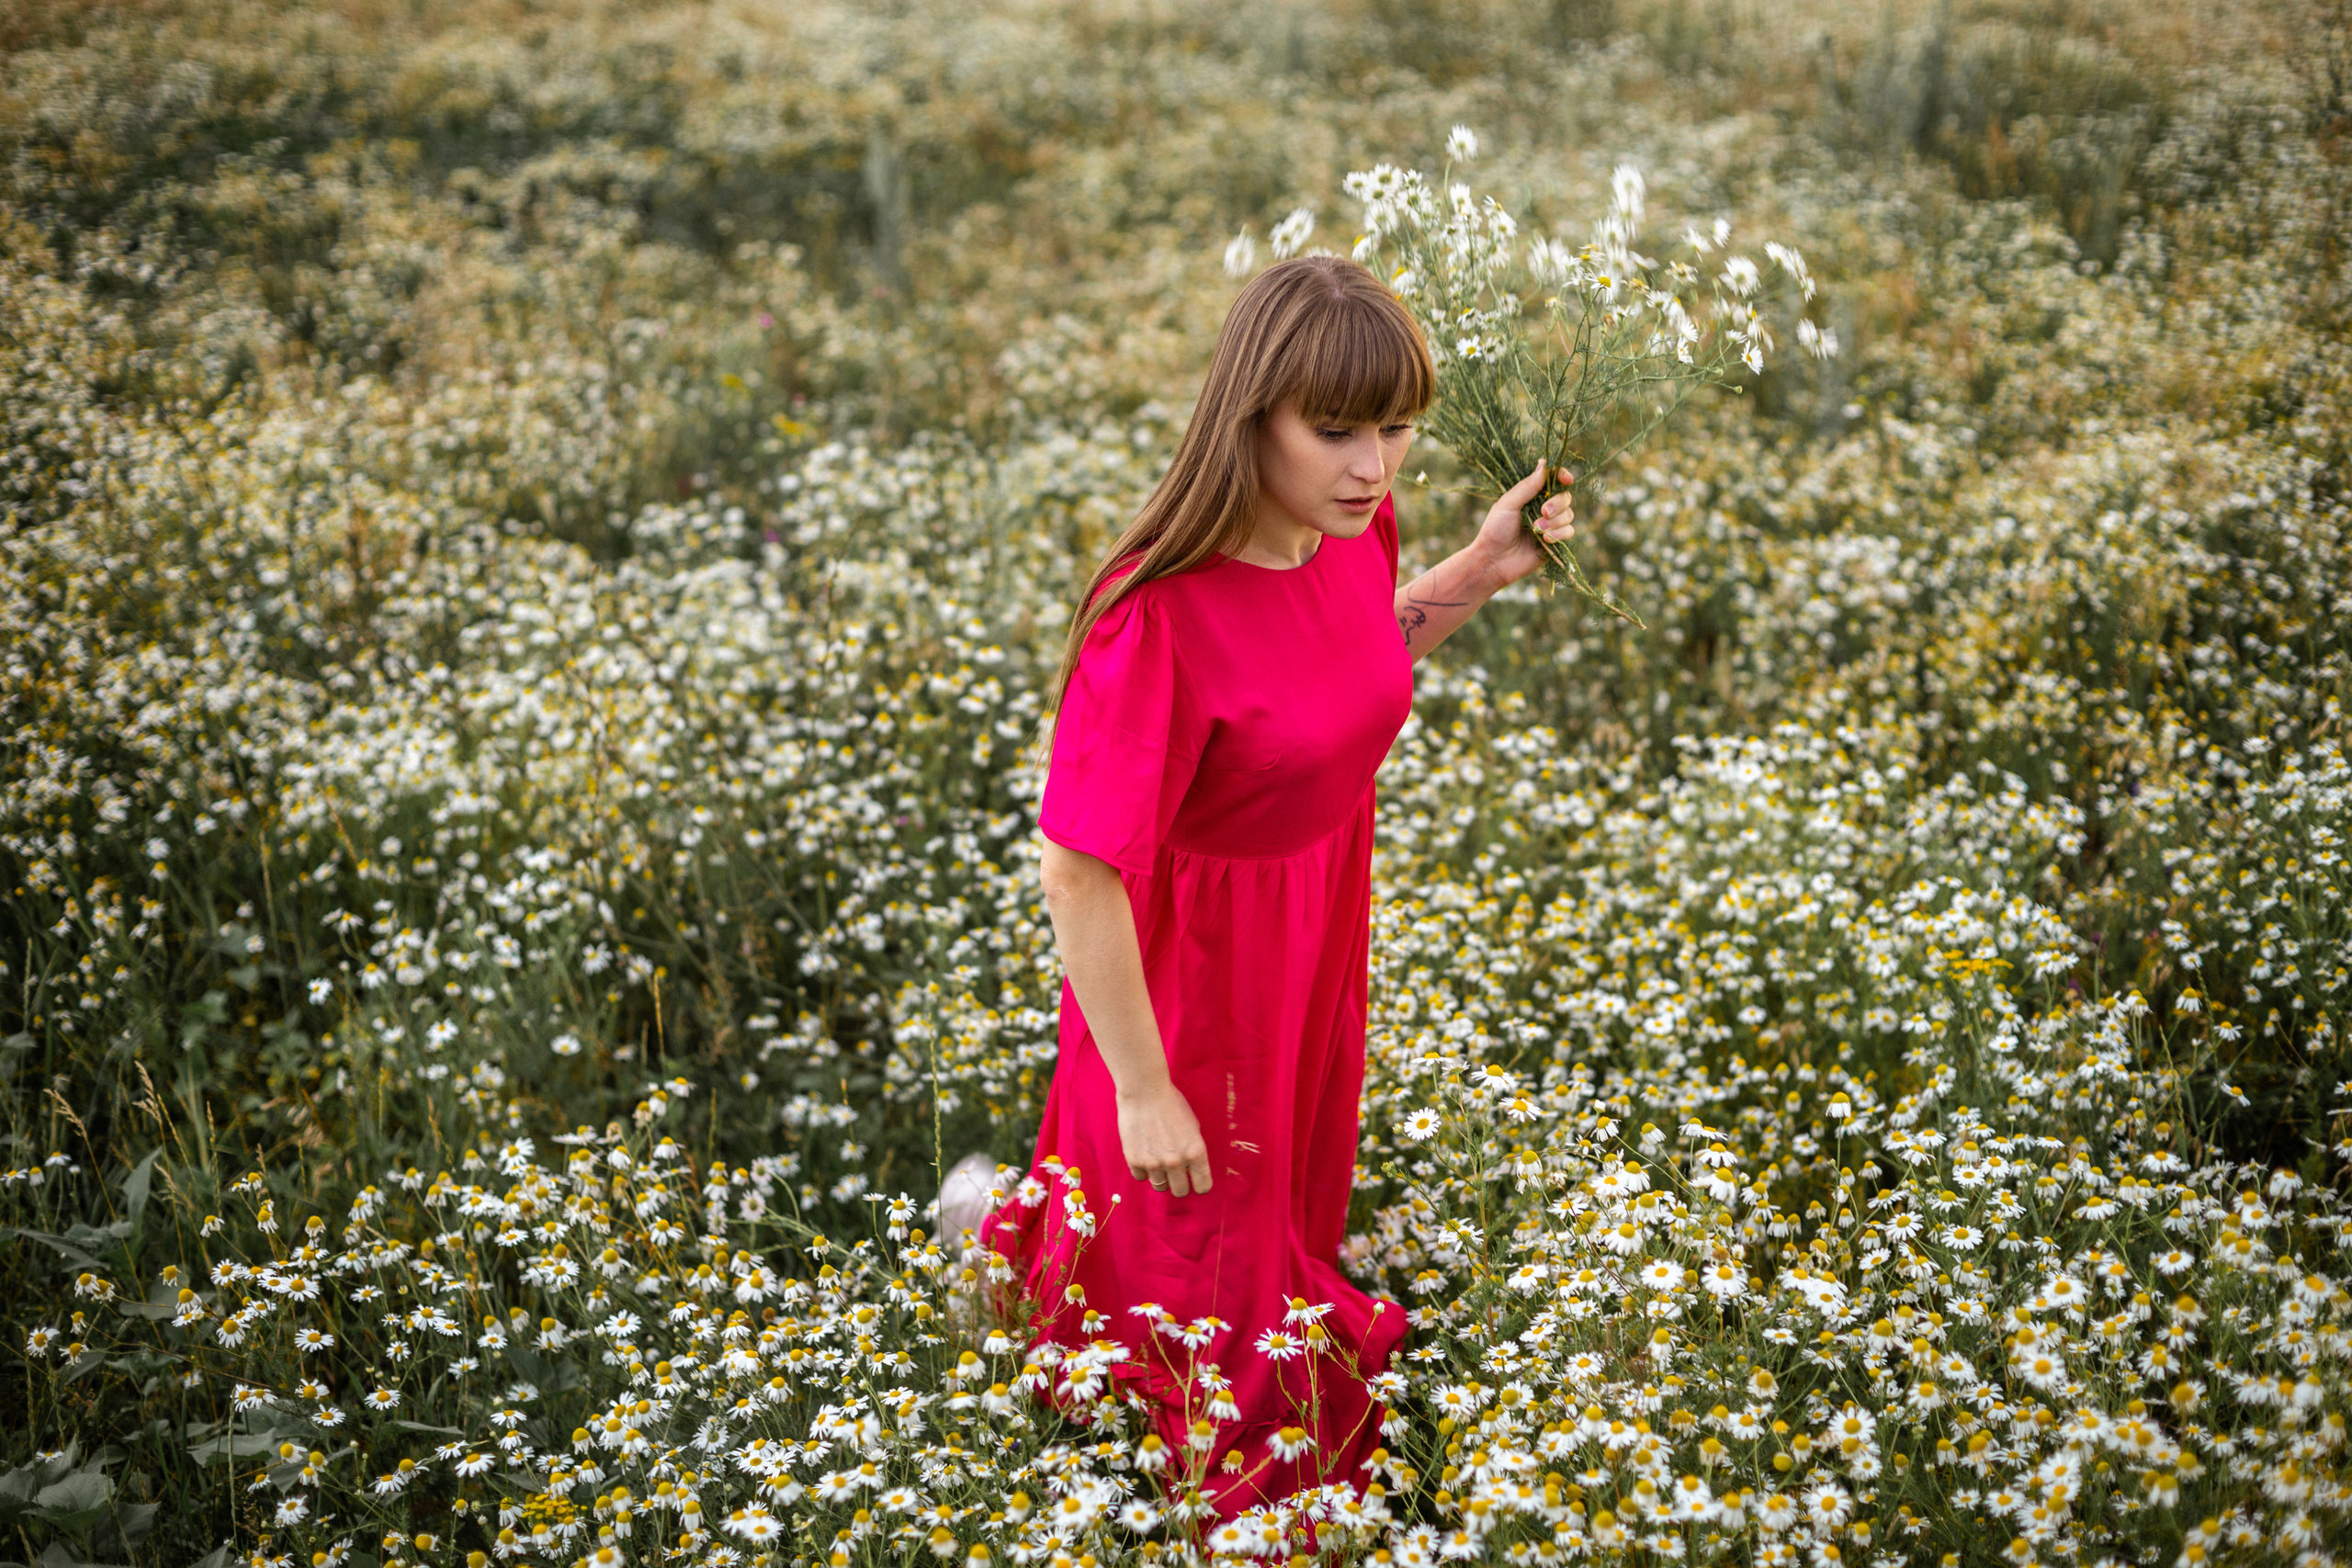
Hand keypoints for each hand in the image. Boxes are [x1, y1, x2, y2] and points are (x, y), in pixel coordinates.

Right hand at [1116, 1078, 1212, 1196]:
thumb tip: (1191, 1170)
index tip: (1194, 1181)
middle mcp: (1176, 1161)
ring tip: (1157, 1158)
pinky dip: (1143, 1169)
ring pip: (1160, 1187)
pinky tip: (1144, 1153)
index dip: (1199, 1185)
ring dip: (1160, 1176)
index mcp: (1196, 1152)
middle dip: (1179, 1183)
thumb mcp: (1192, 1126)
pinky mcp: (1135, 1160)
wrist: (1144, 1091)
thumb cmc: (1171, 1104)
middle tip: (1174, 1172)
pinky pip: (1141, 1177)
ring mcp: (1154, 1163)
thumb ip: (1193, 1150)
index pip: (1203, 1186)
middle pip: (1180, 1191)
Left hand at [1471, 463, 1577, 588]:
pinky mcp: (1555, 542)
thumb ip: (1527, 486)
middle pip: (1565, 497)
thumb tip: (1544, 464)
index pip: (1553, 480)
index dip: (1562, 476)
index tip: (1567, 479)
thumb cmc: (1495, 530)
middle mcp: (1543, 508)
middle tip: (1543, 512)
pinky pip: (1569, 532)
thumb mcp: (1508, 504)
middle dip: (1557, 503)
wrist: (1493, 561)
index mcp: (1531, 495)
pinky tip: (1544, 539)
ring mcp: (1550, 526)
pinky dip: (1559, 534)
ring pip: (1569, 515)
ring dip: (1555, 522)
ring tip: (1536, 529)